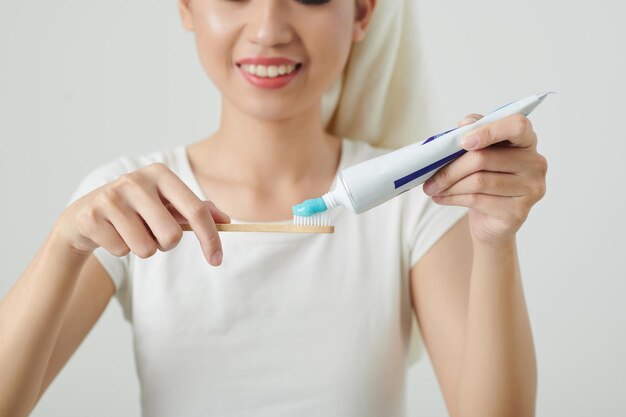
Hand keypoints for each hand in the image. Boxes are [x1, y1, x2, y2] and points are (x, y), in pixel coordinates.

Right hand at [54, 163, 230, 265]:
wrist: (86, 215)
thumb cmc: (136, 211)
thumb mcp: (166, 205)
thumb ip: (196, 211)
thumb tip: (227, 221)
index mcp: (160, 174)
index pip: (196, 210)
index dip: (210, 238)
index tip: (217, 260)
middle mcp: (135, 180)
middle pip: (171, 236)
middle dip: (165, 244)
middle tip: (151, 233)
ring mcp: (111, 196)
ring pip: (146, 248)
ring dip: (142, 249)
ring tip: (129, 232)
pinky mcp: (91, 215)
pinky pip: (121, 251)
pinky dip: (119, 250)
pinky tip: (110, 234)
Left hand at [423, 113, 546, 244]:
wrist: (491, 220)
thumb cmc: (485, 179)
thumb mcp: (478, 154)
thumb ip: (474, 133)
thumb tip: (463, 125)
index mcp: (527, 141)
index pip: (517, 126)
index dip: (489, 131)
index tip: (463, 142)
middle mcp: (535, 163)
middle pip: (485, 158)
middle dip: (451, 168)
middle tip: (429, 176)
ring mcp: (531, 189)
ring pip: (479, 181)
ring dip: (449, 185)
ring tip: (432, 188)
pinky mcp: (518, 211)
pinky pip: (478, 200)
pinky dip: (453, 198)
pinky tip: (441, 198)